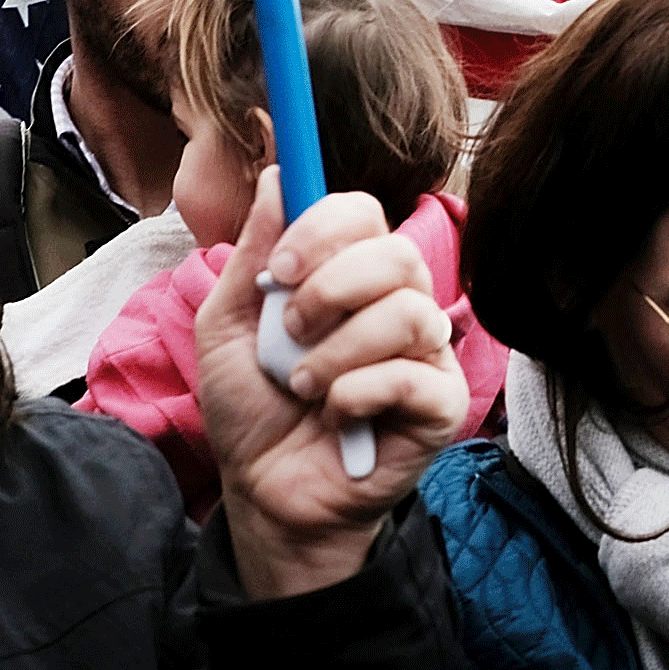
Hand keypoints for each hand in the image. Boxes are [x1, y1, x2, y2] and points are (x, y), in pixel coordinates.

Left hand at [196, 171, 466, 598]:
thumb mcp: (228, 327)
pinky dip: (360, 392)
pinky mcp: (440, 406)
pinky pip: (416, 375)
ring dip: (340, 350)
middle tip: (291, 332)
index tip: (279, 271)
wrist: (261, 494)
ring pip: (411, 312)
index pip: (363, 214)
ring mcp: (425, 354)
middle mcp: (396, 305)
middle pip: (398, 253)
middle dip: (333, 288)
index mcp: (349, 277)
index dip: (323, 230)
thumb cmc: (251, 409)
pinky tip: (336, 415)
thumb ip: (254, 255)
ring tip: (305, 385)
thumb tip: (275, 176)